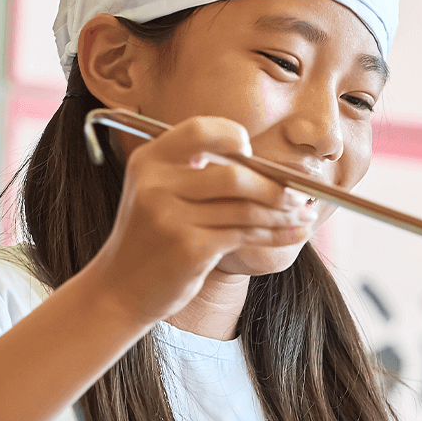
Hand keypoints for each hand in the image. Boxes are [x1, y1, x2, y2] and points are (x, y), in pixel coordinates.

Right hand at [90, 116, 315, 325]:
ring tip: (301, 215)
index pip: (202, 131)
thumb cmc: (150, 240)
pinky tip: (293, 233)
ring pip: (245, 208)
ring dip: (281, 212)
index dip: (234, 138)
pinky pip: (245, 234)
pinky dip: (276, 234)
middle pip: (234, 174)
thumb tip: (272, 170)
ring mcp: (171, 218)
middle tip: (296, 195)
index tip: (253, 157)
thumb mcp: (160, 195)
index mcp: (149, 160)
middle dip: (274, 186)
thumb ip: (200, 176)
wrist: (120, 289)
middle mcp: (156, 184)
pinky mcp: (189, 248)